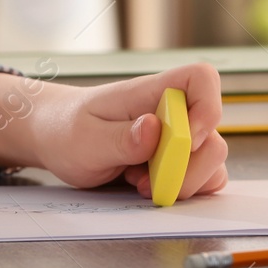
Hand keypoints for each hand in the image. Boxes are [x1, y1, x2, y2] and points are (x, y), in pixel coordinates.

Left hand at [31, 63, 227, 199]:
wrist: (54, 137)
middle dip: (189, 167)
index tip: (185, 141)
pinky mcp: (174, 160)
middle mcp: (170, 111)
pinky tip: (147, 187)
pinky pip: (201, 175)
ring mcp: (175, 136)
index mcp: (151, 92)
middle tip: (147, 180)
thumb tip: (155, 129)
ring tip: (140, 184)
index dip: (207, 109)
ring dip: (182, 182)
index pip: (202, 78)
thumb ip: (121, 138)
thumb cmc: (67, 128)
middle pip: (213, 133)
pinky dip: (181, 188)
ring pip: (211, 159)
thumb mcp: (85, 139)